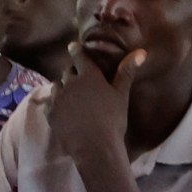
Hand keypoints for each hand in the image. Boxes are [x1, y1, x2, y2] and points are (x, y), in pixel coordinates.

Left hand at [44, 41, 135, 171]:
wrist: (95, 146)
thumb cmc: (112, 119)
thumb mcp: (121, 94)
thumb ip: (127, 72)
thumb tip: (140, 51)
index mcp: (88, 76)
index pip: (79, 57)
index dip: (76, 50)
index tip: (73, 46)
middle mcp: (70, 83)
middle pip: (67, 71)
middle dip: (72, 72)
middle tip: (77, 76)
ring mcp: (57, 98)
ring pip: (56, 86)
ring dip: (62, 86)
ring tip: (69, 92)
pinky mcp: (50, 113)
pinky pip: (50, 102)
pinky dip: (55, 102)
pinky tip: (62, 108)